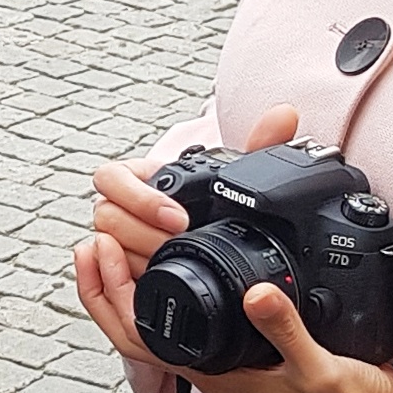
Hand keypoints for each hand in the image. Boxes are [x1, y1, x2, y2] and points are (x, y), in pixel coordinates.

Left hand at [72, 232, 392, 392]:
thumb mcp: (319, 367)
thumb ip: (285, 330)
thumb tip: (253, 294)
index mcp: (217, 377)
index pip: (140, 339)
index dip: (111, 297)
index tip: (102, 250)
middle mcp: (214, 369)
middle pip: (136, 330)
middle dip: (106, 287)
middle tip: (92, 237)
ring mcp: (230, 358)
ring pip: (160, 323)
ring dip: (133, 285)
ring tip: (118, 240)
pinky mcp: (250, 345)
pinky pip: (193, 315)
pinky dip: (172, 286)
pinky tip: (176, 260)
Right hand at [90, 105, 305, 271]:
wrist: (212, 237)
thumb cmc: (217, 202)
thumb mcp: (236, 177)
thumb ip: (259, 145)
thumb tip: (286, 115)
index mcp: (135, 178)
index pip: (110, 177)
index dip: (139, 198)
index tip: (180, 216)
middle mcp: (119, 206)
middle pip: (106, 214)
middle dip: (145, 231)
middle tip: (182, 241)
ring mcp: (118, 238)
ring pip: (108, 245)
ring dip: (141, 254)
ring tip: (176, 258)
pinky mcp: (124, 268)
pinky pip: (113, 274)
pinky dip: (133, 276)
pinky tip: (162, 276)